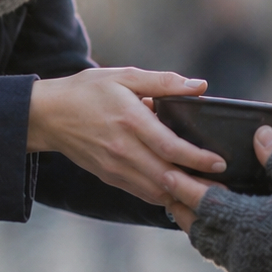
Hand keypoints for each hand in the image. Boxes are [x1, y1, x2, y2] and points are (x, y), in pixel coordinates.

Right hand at [28, 67, 221, 204]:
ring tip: (209, 194)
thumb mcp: (124, 76)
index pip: (169, 147)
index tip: (219, 162)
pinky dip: (164, 196)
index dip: (197, 158)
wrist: (48, 115)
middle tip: (223, 187)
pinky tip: (182, 193)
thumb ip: (163, 82)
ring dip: (182, 195)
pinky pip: (143, 193)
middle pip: (166, 177)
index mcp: (130, 120)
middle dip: (197, 185)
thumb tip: (200, 86)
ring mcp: (115, 168)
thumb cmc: (87, 91)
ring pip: (156, 191)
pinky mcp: (110, 177)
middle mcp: (123, 149)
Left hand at [162, 126, 271, 271]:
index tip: (167, 172)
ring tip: (202, 215)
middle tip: (174, 194)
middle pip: (199, 229)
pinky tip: (236, 240)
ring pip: (213, 250)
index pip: (202, 201)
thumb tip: (261, 133)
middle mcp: (236, 252)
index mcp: (243, 223)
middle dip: (184, 210)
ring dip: (204, 230)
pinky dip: (224, 248)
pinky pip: (231, 266)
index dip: (184, 185)